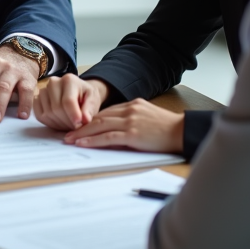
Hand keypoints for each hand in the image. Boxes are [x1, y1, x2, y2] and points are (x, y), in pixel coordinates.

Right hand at [35, 74, 108, 130]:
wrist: (78, 93)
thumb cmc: (86, 96)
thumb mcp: (93, 100)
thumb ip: (89, 109)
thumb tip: (85, 120)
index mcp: (69, 80)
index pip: (68, 100)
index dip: (73, 114)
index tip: (80, 124)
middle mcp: (53, 82)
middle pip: (57, 108)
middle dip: (68, 122)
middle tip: (77, 127)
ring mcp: (43, 90)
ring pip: (48, 114)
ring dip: (60, 124)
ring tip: (69, 125)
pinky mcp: (37, 100)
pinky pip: (40, 116)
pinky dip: (50, 123)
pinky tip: (60, 123)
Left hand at [62, 98, 183, 152]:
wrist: (182, 131)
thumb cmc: (167, 128)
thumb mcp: (147, 117)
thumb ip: (131, 120)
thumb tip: (114, 131)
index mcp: (132, 105)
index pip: (106, 113)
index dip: (90, 120)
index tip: (78, 126)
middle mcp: (129, 110)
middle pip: (99, 118)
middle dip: (81, 126)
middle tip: (67, 134)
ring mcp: (130, 121)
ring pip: (100, 126)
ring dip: (82, 134)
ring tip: (69, 140)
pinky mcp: (133, 133)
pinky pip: (108, 137)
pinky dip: (93, 140)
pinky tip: (83, 143)